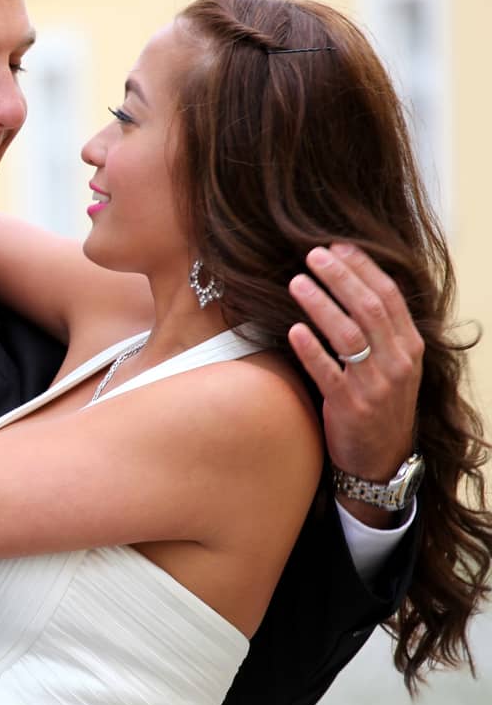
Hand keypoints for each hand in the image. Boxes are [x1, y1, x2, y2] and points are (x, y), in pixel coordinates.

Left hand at [287, 243, 424, 515]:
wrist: (381, 458)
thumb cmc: (379, 402)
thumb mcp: (392, 364)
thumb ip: (379, 329)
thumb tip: (349, 282)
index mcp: (409, 346)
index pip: (389, 296)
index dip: (363, 268)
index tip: (338, 245)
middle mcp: (397, 362)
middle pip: (369, 309)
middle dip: (341, 277)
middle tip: (313, 254)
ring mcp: (374, 385)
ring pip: (349, 336)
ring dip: (322, 305)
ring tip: (297, 281)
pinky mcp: (349, 406)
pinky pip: (328, 373)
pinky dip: (311, 349)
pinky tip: (294, 329)